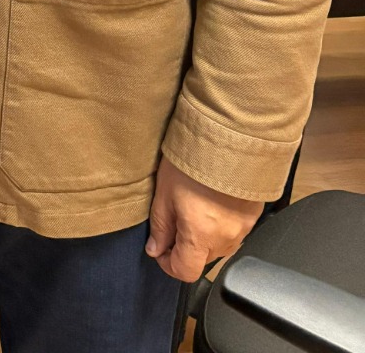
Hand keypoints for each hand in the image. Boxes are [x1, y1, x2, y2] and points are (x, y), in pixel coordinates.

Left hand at [146, 156, 262, 281]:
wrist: (228, 138)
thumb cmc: (193, 160)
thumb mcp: (164, 192)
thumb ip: (160, 226)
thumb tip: (155, 249)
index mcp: (200, 235)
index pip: (185, 272)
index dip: (168, 264)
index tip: (161, 249)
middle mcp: (225, 238)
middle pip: (202, 260)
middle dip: (185, 247)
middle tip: (175, 220)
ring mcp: (242, 230)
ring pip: (219, 248)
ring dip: (204, 238)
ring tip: (195, 207)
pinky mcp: (254, 218)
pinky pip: (234, 234)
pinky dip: (221, 226)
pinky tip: (213, 203)